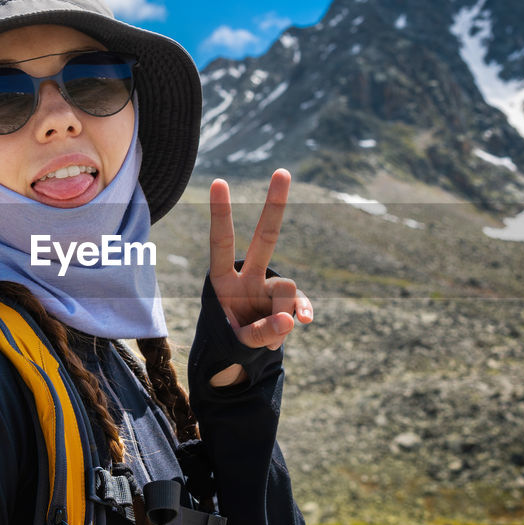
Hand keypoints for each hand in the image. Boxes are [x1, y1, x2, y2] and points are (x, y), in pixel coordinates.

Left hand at [207, 169, 312, 384]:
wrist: (241, 353)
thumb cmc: (229, 341)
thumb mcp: (238, 342)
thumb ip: (261, 333)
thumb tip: (291, 319)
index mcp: (222, 280)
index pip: (221, 243)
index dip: (221, 214)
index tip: (220, 182)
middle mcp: (247, 276)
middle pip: (265, 238)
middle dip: (275, 205)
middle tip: (282, 171)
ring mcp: (270, 287)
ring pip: (287, 289)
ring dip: (280, 317)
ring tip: (265, 334)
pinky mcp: (288, 301)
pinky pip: (300, 303)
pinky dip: (302, 313)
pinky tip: (303, 321)